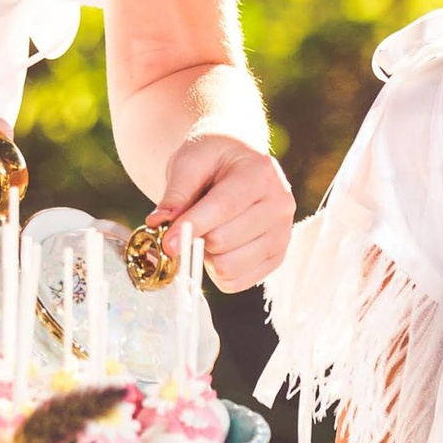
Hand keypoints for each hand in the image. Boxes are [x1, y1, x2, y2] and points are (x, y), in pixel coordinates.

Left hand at [152, 134, 294, 291]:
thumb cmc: (213, 159)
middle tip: (190, 223)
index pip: (224, 207)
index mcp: (261, 173)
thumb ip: (175, 193)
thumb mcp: (189, 162)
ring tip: (208, 232)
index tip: (166, 242)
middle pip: (224, 241)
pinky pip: (236, 282)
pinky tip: (219, 248)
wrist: (236, 162)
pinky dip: (217, 271)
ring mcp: (282, 234)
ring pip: (229, 266)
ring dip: (207, 256)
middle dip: (196, 237)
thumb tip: (159, 223)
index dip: (192, 226)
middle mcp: (280, 204)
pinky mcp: (276, 257)